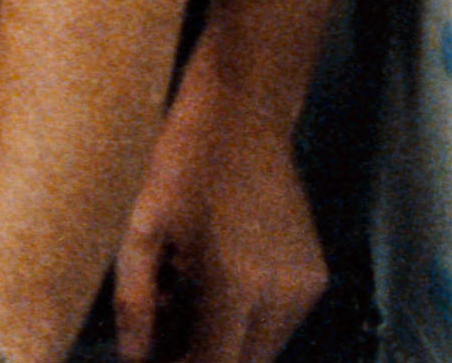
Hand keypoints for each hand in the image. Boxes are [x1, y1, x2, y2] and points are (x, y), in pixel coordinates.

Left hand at [114, 82, 326, 362]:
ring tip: (178, 297)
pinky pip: (277, 324)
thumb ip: (136, 304)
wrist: (242, 113)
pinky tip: (208, 283)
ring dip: (221, 342)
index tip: (153, 359)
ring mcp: (305, 287)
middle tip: (159, 334)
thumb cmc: (182, 162)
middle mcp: (282, 294)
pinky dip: (243, 321)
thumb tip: (136, 359)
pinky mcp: (315, 277)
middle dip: (199, 357)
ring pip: (262, 350)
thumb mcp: (140, 228)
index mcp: (236, 284)